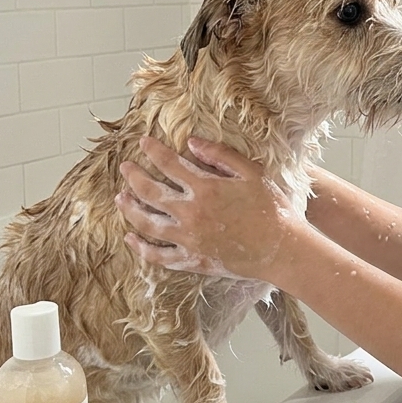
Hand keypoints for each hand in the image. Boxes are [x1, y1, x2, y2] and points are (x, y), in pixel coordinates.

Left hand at [114, 135, 300, 280]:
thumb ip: (220, 156)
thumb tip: (192, 143)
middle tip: (125, 167)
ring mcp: (189, 239)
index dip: (153, 151)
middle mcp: (191, 213)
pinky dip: (141, 247)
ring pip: (147, 223)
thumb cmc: (272, 209)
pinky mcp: (192, 259)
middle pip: (150, 192)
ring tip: (121, 198)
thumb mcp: (252, 172)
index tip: (143, 143)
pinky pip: (158, 256)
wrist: (281, 248)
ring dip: (130, 209)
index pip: (169, 164)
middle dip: (134, 177)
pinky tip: (131, 238)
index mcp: (205, 188)